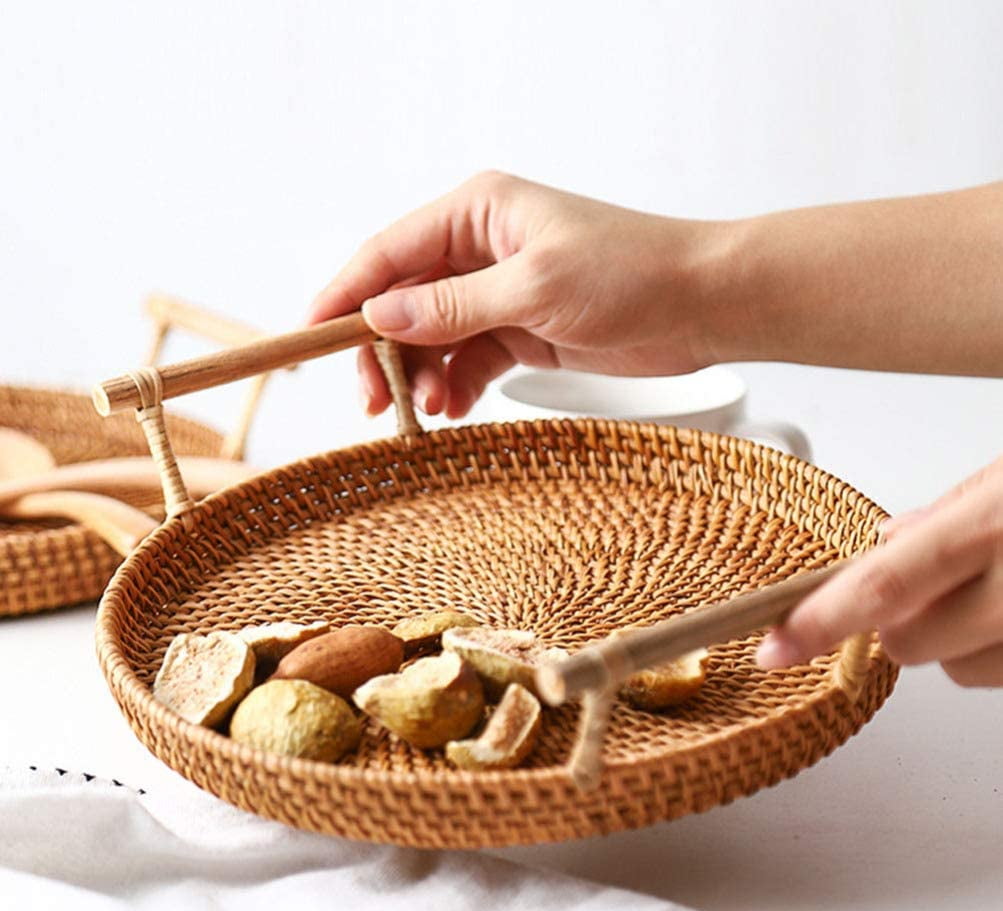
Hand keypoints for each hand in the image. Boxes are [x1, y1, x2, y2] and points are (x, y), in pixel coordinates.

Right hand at [308, 172, 724, 417]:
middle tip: (372, 401)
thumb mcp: (535, 287)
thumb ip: (454, 305)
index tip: (308, 337)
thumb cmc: (632, 273)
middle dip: (383, 350)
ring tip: (425, 412)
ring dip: (421, 375)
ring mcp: (500, 291)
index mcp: (479, 211)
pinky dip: (457, 384)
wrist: (702, 304)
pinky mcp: (521, 329)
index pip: (390, 252)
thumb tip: (382, 316)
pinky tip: (454, 408)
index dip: (345, 294)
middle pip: (404, 300)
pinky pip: (469, 358)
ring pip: (433, 336)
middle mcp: (482, 247)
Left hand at [757, 455, 1002, 685]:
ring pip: (959, 669)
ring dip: (959, 639)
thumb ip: (948, 513)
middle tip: (936, 582)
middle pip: (906, 642)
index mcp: (990, 530)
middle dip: (900, 620)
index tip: (774, 648)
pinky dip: (994, 647)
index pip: (881, 587)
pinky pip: (1000, 674)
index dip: (820, 621)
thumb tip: (891, 539)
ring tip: (998, 589)